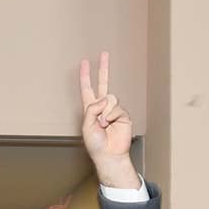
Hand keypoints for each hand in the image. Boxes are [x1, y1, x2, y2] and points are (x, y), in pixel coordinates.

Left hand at [79, 53, 138, 188]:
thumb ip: (92, 108)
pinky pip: (116, 108)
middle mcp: (102, 106)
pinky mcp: (123, 115)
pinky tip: (110, 125)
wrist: (109, 154)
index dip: (85, 76)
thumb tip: (106, 98)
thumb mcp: (86, 125)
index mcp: (90, 108)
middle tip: (105, 53)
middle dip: (104, 68)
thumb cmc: (95, 144)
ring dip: (104, 112)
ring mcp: (113, 110)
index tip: (84, 62)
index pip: (87, 89)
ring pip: (109, 98)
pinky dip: (112, 116)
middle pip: (103, 83)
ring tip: (103, 125)